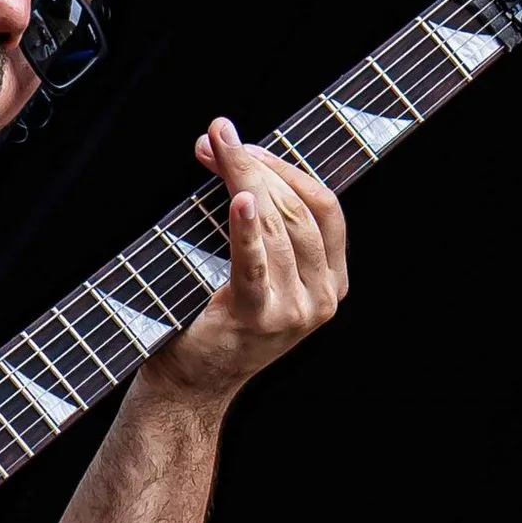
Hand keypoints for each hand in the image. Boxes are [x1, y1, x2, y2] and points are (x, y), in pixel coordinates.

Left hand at [150, 117, 347, 403]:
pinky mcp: (259, 320)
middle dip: (257, 166)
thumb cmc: (214, 321)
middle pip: (299, 210)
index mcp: (331, 281)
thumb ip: (250, 215)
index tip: (246, 142)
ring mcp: (295, 311)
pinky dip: (247, 229)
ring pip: (278, 227)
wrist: (190, 386)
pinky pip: (255, 264)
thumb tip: (220, 144)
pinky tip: (240, 200)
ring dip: (243, 180)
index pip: (323, 206)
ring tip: (214, 151)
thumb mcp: (248, 267)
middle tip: (219, 136)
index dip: (286, 166)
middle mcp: (322, 297)